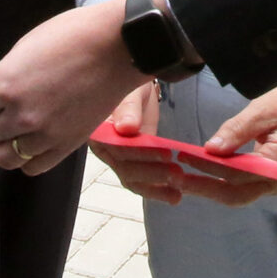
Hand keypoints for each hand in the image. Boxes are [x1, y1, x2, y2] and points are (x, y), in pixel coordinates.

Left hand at [0, 0, 144, 173]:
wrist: (116, 46)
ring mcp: (42, 132)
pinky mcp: (65, 145)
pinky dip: (28, 158)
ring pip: (5, 155)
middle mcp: (19, 112)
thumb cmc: (74, 36)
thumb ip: (1, 71)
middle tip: (8, 108)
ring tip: (19, 128)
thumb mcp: (28, 46)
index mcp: (4, 83)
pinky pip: (32, 166)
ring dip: (7, 142)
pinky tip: (35, 141)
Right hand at [88, 84, 188, 204]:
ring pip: (133, 180)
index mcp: (97, 130)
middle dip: (153, 174)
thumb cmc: (129, 82)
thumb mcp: (131, 90)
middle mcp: (104, 148)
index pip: (118, 148)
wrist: (135, 85)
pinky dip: (157, 189)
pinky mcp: (133, 162)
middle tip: (178, 175)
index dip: (141, 154)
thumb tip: (126, 129)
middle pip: (125, 168)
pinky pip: (142, 180)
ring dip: (156, 188)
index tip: (167, 154)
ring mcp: (118, 158)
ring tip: (179, 193)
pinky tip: (175, 195)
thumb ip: (128, 108)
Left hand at [184, 67, 276, 206]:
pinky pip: (241, 188)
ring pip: (237, 195)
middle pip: (237, 195)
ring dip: (209, 188)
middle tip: (176, 177)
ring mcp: (275, 186)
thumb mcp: (260, 110)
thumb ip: (236, 131)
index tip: (185, 157)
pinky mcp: (268, 184)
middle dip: (205, 188)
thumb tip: (210, 150)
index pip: (240, 173)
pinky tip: (200, 176)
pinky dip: (220, 183)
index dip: (210, 169)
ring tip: (182, 177)